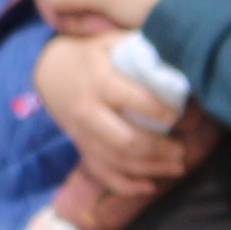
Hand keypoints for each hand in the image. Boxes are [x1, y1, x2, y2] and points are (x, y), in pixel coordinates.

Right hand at [36, 31, 206, 191]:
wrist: (48, 70)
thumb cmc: (89, 54)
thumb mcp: (110, 41)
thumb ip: (139, 48)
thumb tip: (178, 52)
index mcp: (99, 83)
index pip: (133, 101)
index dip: (161, 111)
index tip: (182, 115)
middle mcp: (89, 112)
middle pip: (125, 140)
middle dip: (158, 150)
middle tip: (183, 151)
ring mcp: (82, 132)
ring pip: (116, 160)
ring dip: (149, 168)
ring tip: (176, 167)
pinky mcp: (80, 145)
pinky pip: (100, 171)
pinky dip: (124, 184)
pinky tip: (148, 187)